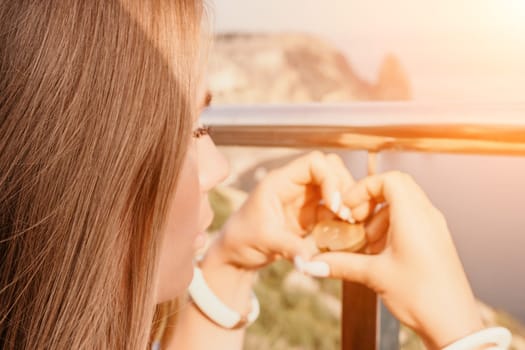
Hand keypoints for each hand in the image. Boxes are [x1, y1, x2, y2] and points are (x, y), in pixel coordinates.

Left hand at [212, 151, 355, 269]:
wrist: (237, 254)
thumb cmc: (242, 240)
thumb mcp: (265, 241)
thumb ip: (289, 247)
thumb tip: (309, 260)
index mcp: (280, 182)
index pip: (314, 163)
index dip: (330, 179)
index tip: (334, 204)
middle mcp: (294, 185)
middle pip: (330, 169)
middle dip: (344, 187)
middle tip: (348, 213)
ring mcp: (304, 199)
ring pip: (336, 187)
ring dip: (347, 202)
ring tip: (351, 222)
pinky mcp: (310, 215)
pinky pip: (334, 209)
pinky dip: (343, 217)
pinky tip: (347, 231)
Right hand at [309, 171, 483, 348]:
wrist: (453, 323)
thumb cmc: (423, 297)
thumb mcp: (375, 276)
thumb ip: (341, 264)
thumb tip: (314, 262)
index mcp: (414, 217)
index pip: (389, 179)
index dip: (364, 188)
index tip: (349, 206)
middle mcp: (427, 216)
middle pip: (397, 187)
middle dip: (370, 199)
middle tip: (355, 219)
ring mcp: (434, 227)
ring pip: (403, 203)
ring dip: (379, 215)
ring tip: (366, 240)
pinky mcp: (436, 240)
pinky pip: (411, 220)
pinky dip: (391, 226)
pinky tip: (380, 251)